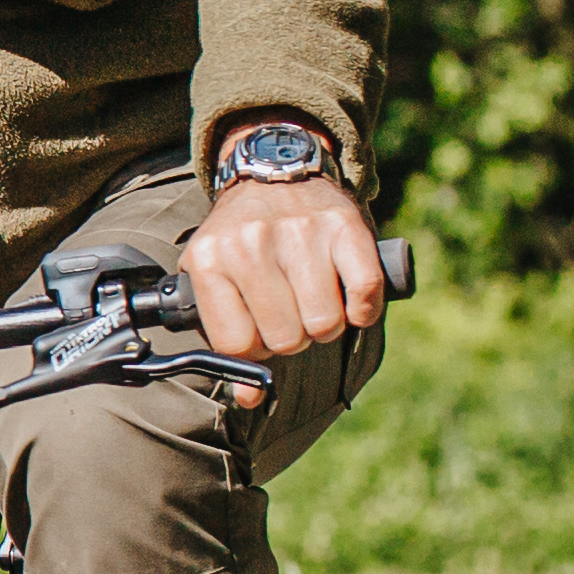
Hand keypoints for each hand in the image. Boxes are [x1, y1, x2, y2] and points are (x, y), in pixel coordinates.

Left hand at [184, 169, 387, 361]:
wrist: (271, 174)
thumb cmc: (241, 240)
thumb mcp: (214, 279)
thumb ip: (227, 337)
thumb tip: (250, 399)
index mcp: (209, 261)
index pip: (237, 346)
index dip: (254, 350)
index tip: (258, 332)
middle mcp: (250, 244)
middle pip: (285, 340)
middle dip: (291, 338)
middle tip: (289, 313)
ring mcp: (298, 233)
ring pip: (324, 325)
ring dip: (325, 325)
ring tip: (313, 301)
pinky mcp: (343, 226)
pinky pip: (364, 293)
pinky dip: (361, 308)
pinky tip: (346, 296)